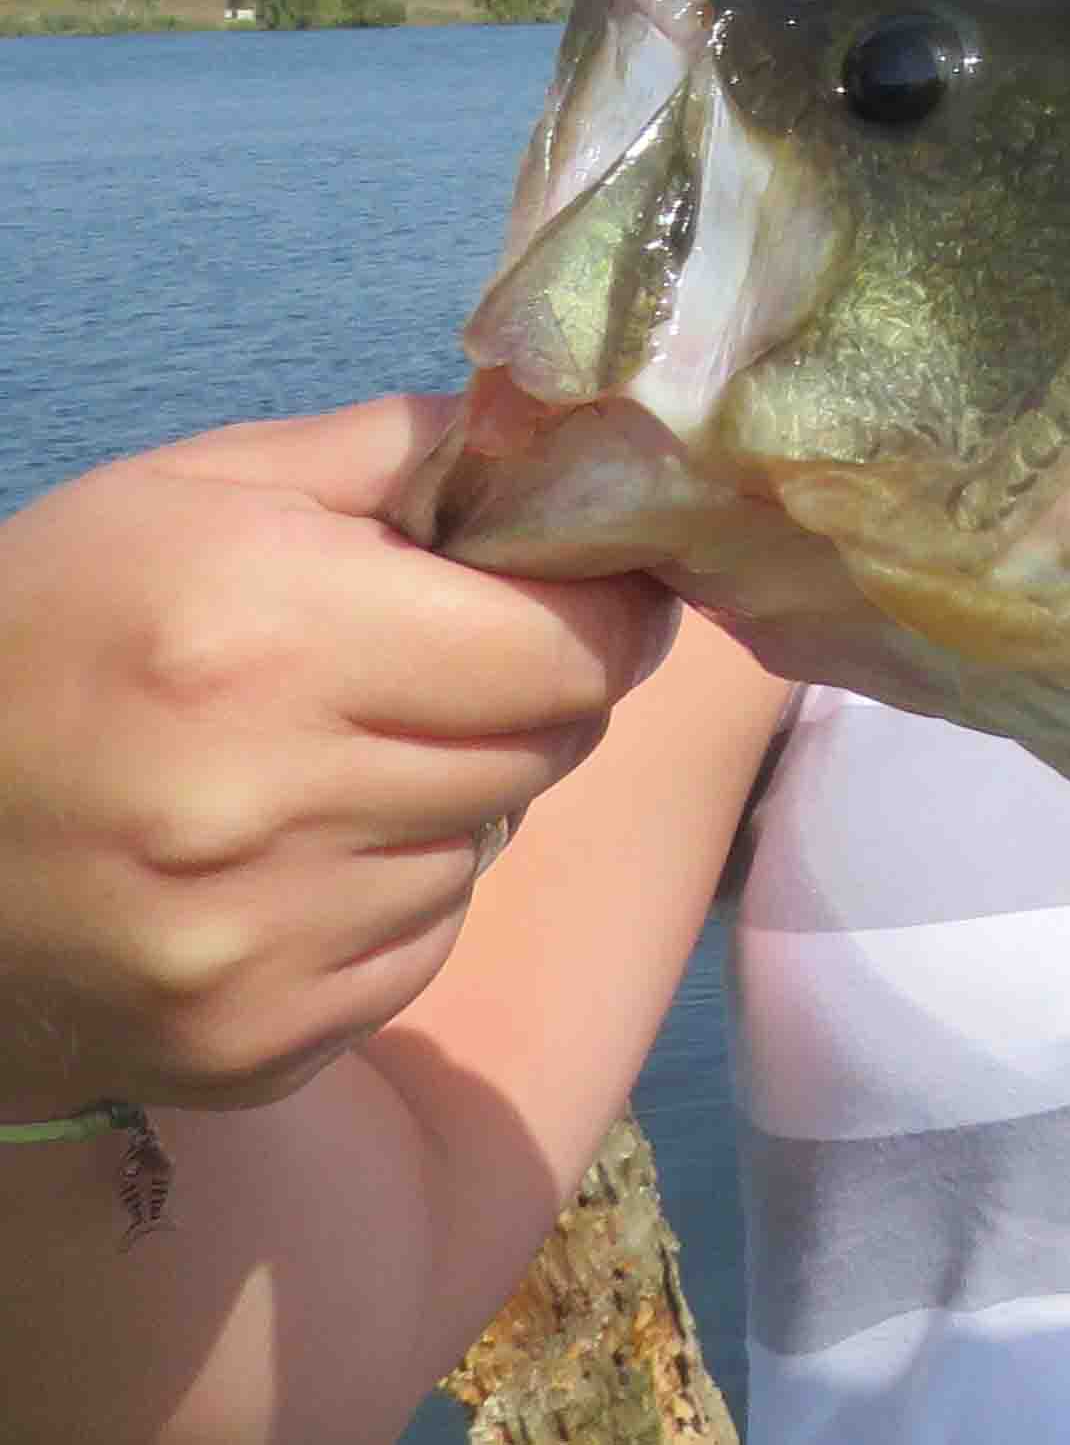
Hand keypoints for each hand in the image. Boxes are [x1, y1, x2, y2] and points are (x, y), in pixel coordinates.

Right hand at [0, 397, 676, 1115]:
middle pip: (547, 748)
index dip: (605, 615)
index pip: (569, 649)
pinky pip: (416, 950)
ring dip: (446, 801)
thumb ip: (402, 450)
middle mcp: (263, 801)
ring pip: (483, 848)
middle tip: (438, 670)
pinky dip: (385, 902)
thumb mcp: (199, 488)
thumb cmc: (51, 627)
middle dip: (525, 696)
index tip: (592, 597)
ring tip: (323, 767)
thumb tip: (573, 437)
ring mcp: (254, 943)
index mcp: (267, 636)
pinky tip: (281, 864)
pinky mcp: (248, 1040)